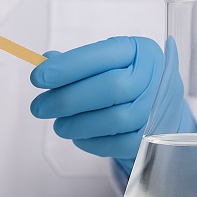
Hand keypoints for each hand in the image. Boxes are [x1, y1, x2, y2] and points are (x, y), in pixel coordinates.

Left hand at [30, 36, 187, 176]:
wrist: (158, 113)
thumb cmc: (124, 83)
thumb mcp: (105, 64)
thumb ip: (77, 63)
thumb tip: (45, 62)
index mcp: (140, 51)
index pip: (101, 55)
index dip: (67, 67)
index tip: (37, 77)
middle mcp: (154, 78)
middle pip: (110, 87)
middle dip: (67, 99)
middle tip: (39, 108)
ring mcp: (156, 110)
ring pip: (113, 119)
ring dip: (77, 124)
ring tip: (59, 125)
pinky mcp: (151, 138)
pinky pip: (117, 144)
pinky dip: (91, 142)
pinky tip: (78, 136)